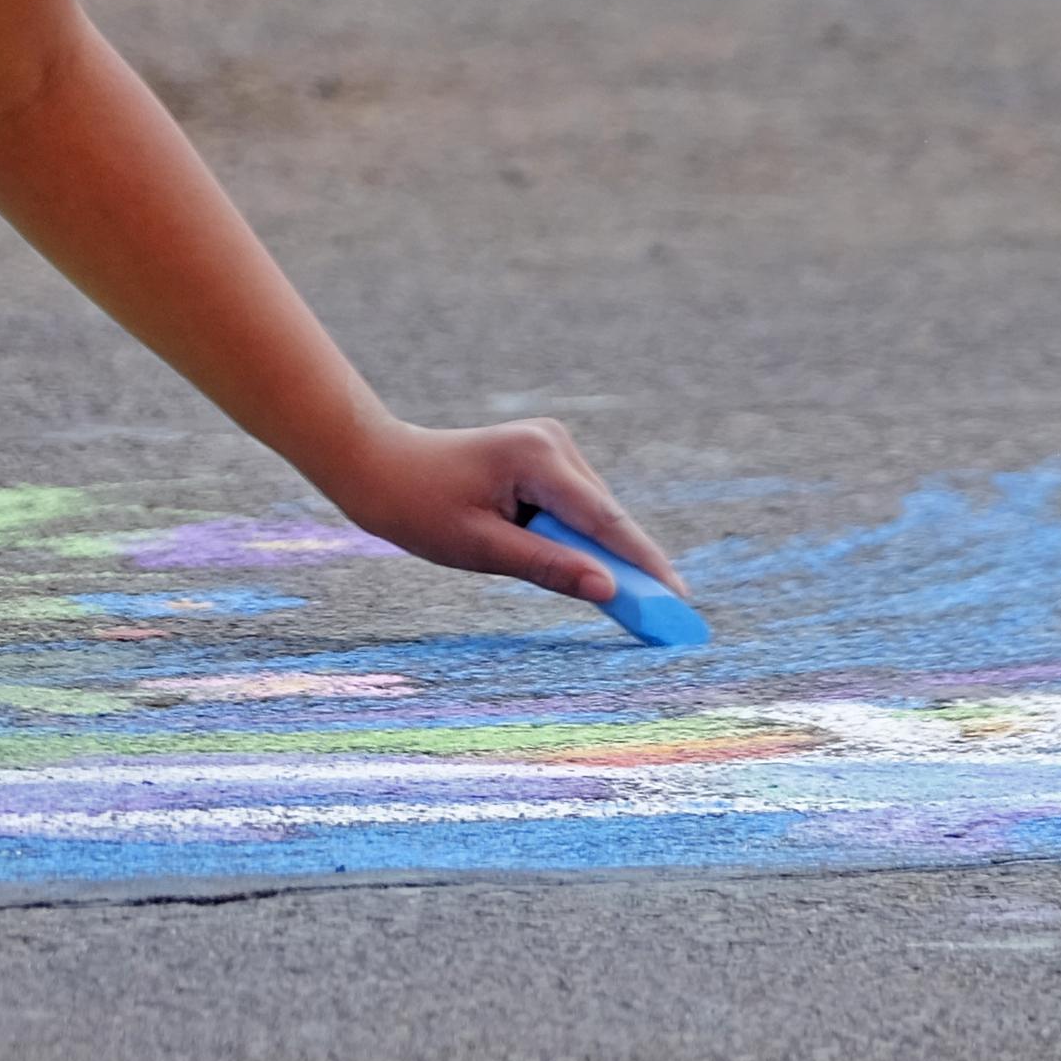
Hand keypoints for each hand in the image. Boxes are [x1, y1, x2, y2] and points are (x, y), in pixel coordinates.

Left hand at [323, 417, 688, 609]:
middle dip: (631, 564)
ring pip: (594, 513)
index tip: (679, 598)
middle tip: (663, 617)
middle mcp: (554, 442)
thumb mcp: (481, 549)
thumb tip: (607, 589)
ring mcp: (552, 445)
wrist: (381, 467)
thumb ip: (548, 567)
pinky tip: (590, 571)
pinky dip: (582, 539)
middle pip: (605, 517)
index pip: (605, 520)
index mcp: (539, 458)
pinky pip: (576, 507)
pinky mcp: (545, 457)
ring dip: (603, 553)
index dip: (645, 562)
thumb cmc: (420, 508)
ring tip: (634, 604)